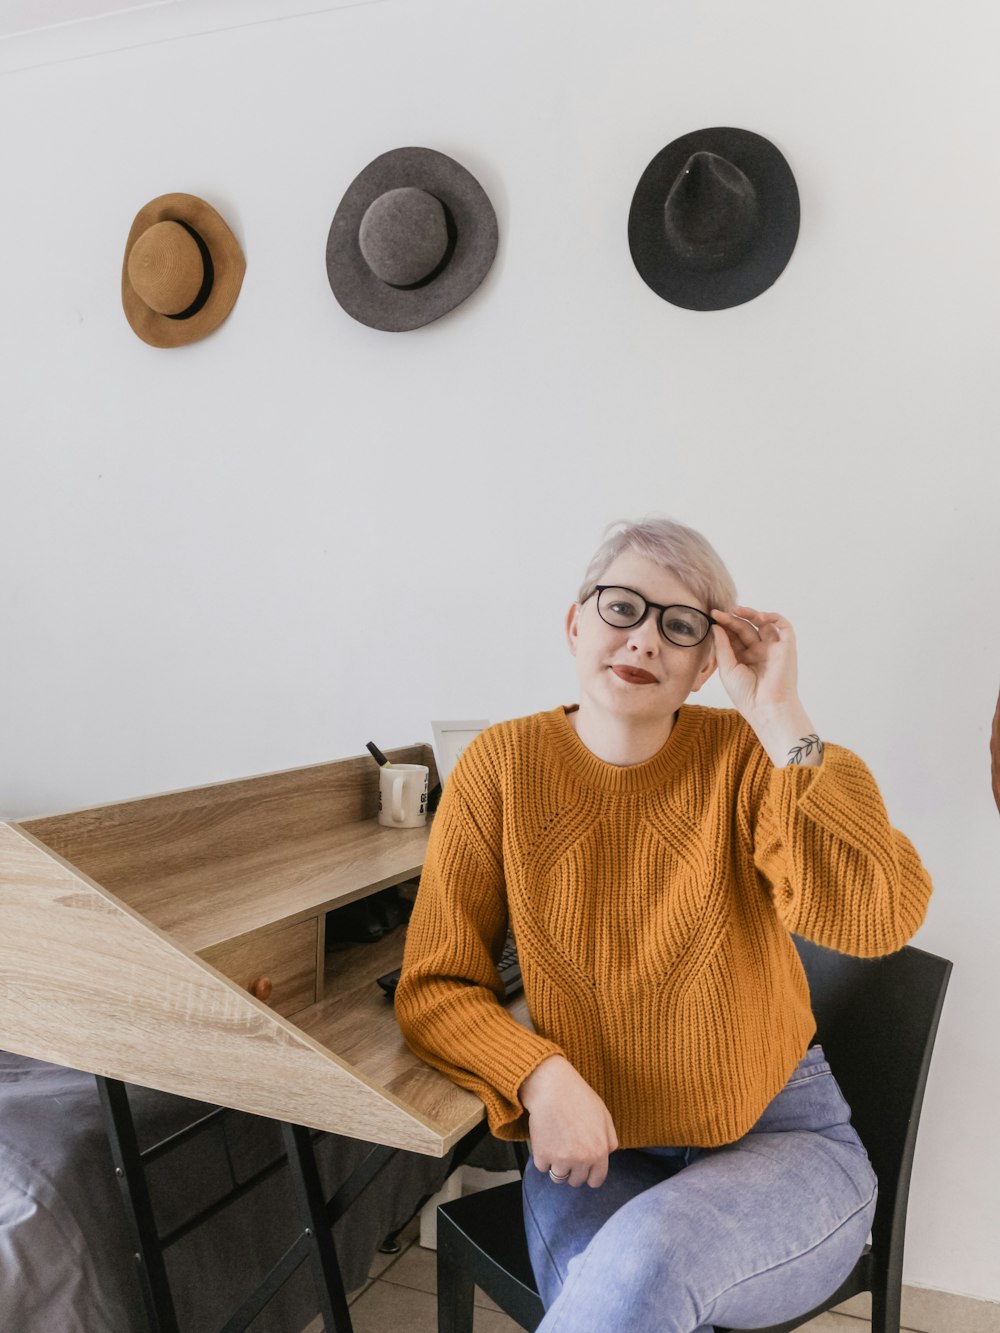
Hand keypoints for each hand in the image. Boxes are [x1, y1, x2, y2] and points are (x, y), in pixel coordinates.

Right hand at [519, 1055, 617, 1187]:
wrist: (552, 1087)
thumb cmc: (578, 1098)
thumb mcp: (604, 1116)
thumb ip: (609, 1140)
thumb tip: (606, 1155)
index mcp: (600, 1152)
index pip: (596, 1180)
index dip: (589, 1175)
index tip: (583, 1169)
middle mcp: (582, 1160)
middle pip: (576, 1181)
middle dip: (572, 1170)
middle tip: (567, 1151)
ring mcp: (561, 1160)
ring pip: (558, 1178)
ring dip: (556, 1166)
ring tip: (555, 1144)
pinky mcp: (543, 1156)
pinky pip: (542, 1168)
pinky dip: (542, 1157)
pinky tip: (545, 1138)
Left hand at [711, 606, 820, 766]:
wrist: (767, 707)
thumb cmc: (745, 694)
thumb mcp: (727, 668)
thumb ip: (722, 646)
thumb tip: (716, 626)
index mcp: (744, 659)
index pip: (733, 637)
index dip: (723, 626)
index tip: (711, 616)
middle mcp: (758, 652)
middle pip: (745, 629)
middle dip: (732, 620)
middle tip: (718, 613)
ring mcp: (772, 649)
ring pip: (762, 624)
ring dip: (750, 614)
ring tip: (735, 610)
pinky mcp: (786, 647)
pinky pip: (784, 626)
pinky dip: (773, 617)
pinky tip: (759, 617)